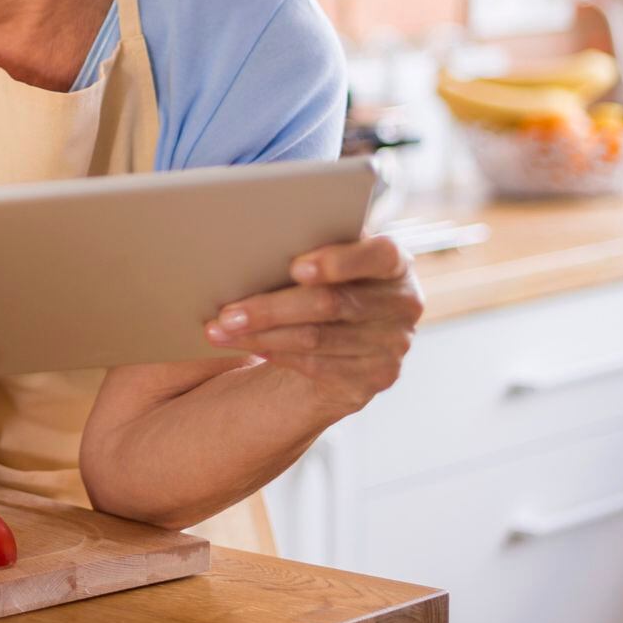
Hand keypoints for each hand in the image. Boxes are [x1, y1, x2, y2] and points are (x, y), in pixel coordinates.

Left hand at [202, 235, 423, 416]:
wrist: (345, 336)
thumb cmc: (328, 283)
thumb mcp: (331, 262)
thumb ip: (313, 248)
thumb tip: (253, 244)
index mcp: (394, 263)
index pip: (379, 255)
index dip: (339, 261)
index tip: (295, 266)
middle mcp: (402, 304)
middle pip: (331, 304)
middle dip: (272, 307)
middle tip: (226, 312)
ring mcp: (391, 345)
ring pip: (315, 339)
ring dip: (261, 335)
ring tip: (220, 329)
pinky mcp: (373, 379)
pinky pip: (314, 366)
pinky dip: (274, 353)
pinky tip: (246, 344)